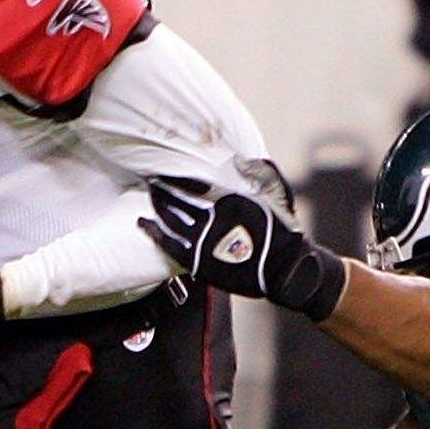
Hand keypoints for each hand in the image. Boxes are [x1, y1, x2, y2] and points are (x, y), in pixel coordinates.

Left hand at [147, 178, 348, 317]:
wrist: (285, 269)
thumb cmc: (284, 231)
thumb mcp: (279, 193)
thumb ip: (260, 172)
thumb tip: (239, 159)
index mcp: (228, 199)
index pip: (191, 183)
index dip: (174, 177)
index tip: (164, 170)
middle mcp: (211, 219)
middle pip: (175, 199)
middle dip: (161, 189)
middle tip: (151, 182)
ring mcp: (202, 241)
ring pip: (169, 219)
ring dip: (157, 206)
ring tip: (150, 197)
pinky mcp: (198, 261)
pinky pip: (168, 244)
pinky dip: (154, 232)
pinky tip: (144, 224)